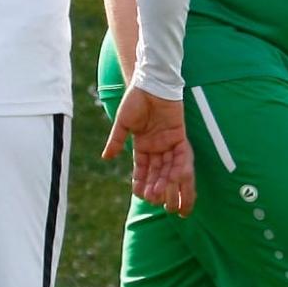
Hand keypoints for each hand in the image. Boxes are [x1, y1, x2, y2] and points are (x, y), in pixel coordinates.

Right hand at [104, 87, 195, 215]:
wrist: (150, 82)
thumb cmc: (135, 100)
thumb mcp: (123, 123)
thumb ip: (116, 140)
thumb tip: (105, 157)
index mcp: (143, 146)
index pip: (142, 170)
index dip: (141, 183)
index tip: (139, 196)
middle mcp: (158, 147)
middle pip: (160, 173)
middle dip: (159, 189)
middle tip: (158, 204)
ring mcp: (169, 142)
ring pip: (171, 169)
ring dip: (169, 184)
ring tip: (167, 198)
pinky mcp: (180, 135)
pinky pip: (182, 155)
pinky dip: (179, 168)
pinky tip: (176, 180)